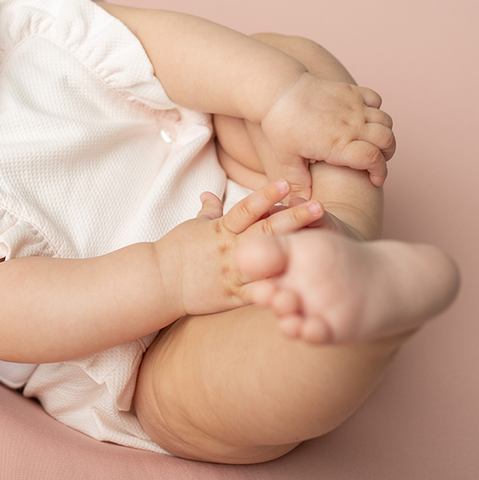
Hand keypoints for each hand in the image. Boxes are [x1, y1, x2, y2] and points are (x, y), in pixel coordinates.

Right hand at [154, 179, 326, 315]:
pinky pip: (259, 294)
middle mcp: (230, 249)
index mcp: (221, 229)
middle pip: (265, 231)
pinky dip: (278, 291)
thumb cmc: (176, 251)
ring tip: (319, 247)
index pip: (246, 208)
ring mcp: (233, 273)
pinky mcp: (233, 296)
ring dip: (294, 253)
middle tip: (318, 207)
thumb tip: (210, 194)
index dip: (266, 195)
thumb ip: (208, 212)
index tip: (286, 183)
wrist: (159, 281)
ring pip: (267, 262)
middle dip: (293, 218)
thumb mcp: (192, 227)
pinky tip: (300, 289)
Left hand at [260, 73, 394, 198]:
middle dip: (387, 155)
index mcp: (338, 144)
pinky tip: (365, 118)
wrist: (279, 91)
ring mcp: (353, 106)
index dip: (381, 173)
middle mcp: (351, 124)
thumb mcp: (287, 157)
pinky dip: (377, 110)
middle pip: (387, 141)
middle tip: (376, 162)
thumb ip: (298, 181)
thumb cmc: (281, 125)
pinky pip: (376, 100)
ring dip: (385, 133)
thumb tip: (302, 203)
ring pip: (386, 121)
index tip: (376, 180)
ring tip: (373, 142)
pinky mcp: (351, 91)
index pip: (374, 160)